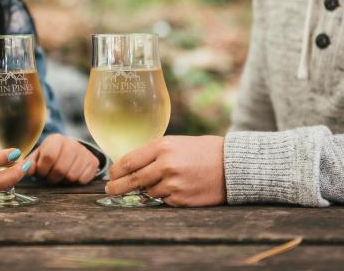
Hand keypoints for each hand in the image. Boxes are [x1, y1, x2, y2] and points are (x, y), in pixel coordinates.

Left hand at [25, 133, 99, 184]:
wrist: (71, 153)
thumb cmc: (50, 157)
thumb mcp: (38, 157)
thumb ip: (29, 164)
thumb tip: (23, 169)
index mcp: (56, 139)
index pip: (48, 157)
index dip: (43, 169)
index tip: (42, 172)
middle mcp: (72, 142)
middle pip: (60, 169)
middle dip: (53, 178)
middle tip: (52, 176)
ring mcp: (84, 151)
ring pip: (72, 176)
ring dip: (64, 181)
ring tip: (62, 176)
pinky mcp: (93, 161)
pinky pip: (83, 179)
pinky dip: (76, 182)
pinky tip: (73, 175)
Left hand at [105, 135, 225, 206]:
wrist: (232, 165)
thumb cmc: (204, 151)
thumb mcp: (177, 143)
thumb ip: (155, 152)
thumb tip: (131, 164)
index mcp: (162, 146)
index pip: (128, 161)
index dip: (116, 171)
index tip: (111, 175)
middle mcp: (165, 165)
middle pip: (132, 180)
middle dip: (117, 187)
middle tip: (110, 190)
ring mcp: (172, 184)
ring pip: (147, 192)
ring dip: (146, 191)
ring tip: (155, 185)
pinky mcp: (180, 199)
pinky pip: (162, 201)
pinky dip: (163, 197)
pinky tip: (173, 190)